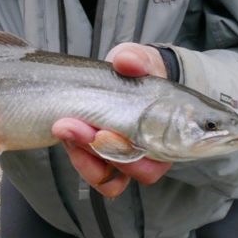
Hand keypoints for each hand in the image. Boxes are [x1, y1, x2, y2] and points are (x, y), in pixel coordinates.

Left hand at [53, 43, 172, 197]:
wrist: (125, 76)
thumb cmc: (140, 70)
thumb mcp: (140, 59)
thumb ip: (138, 59)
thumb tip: (127, 61)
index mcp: (174, 131)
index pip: (162, 157)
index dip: (131, 151)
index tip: (102, 131)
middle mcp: (156, 153)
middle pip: (136, 169)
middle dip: (100, 150)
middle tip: (69, 124)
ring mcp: (130, 161)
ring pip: (112, 179)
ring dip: (84, 157)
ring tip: (62, 127)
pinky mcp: (107, 161)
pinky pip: (97, 175)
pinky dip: (79, 160)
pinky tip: (66, 135)